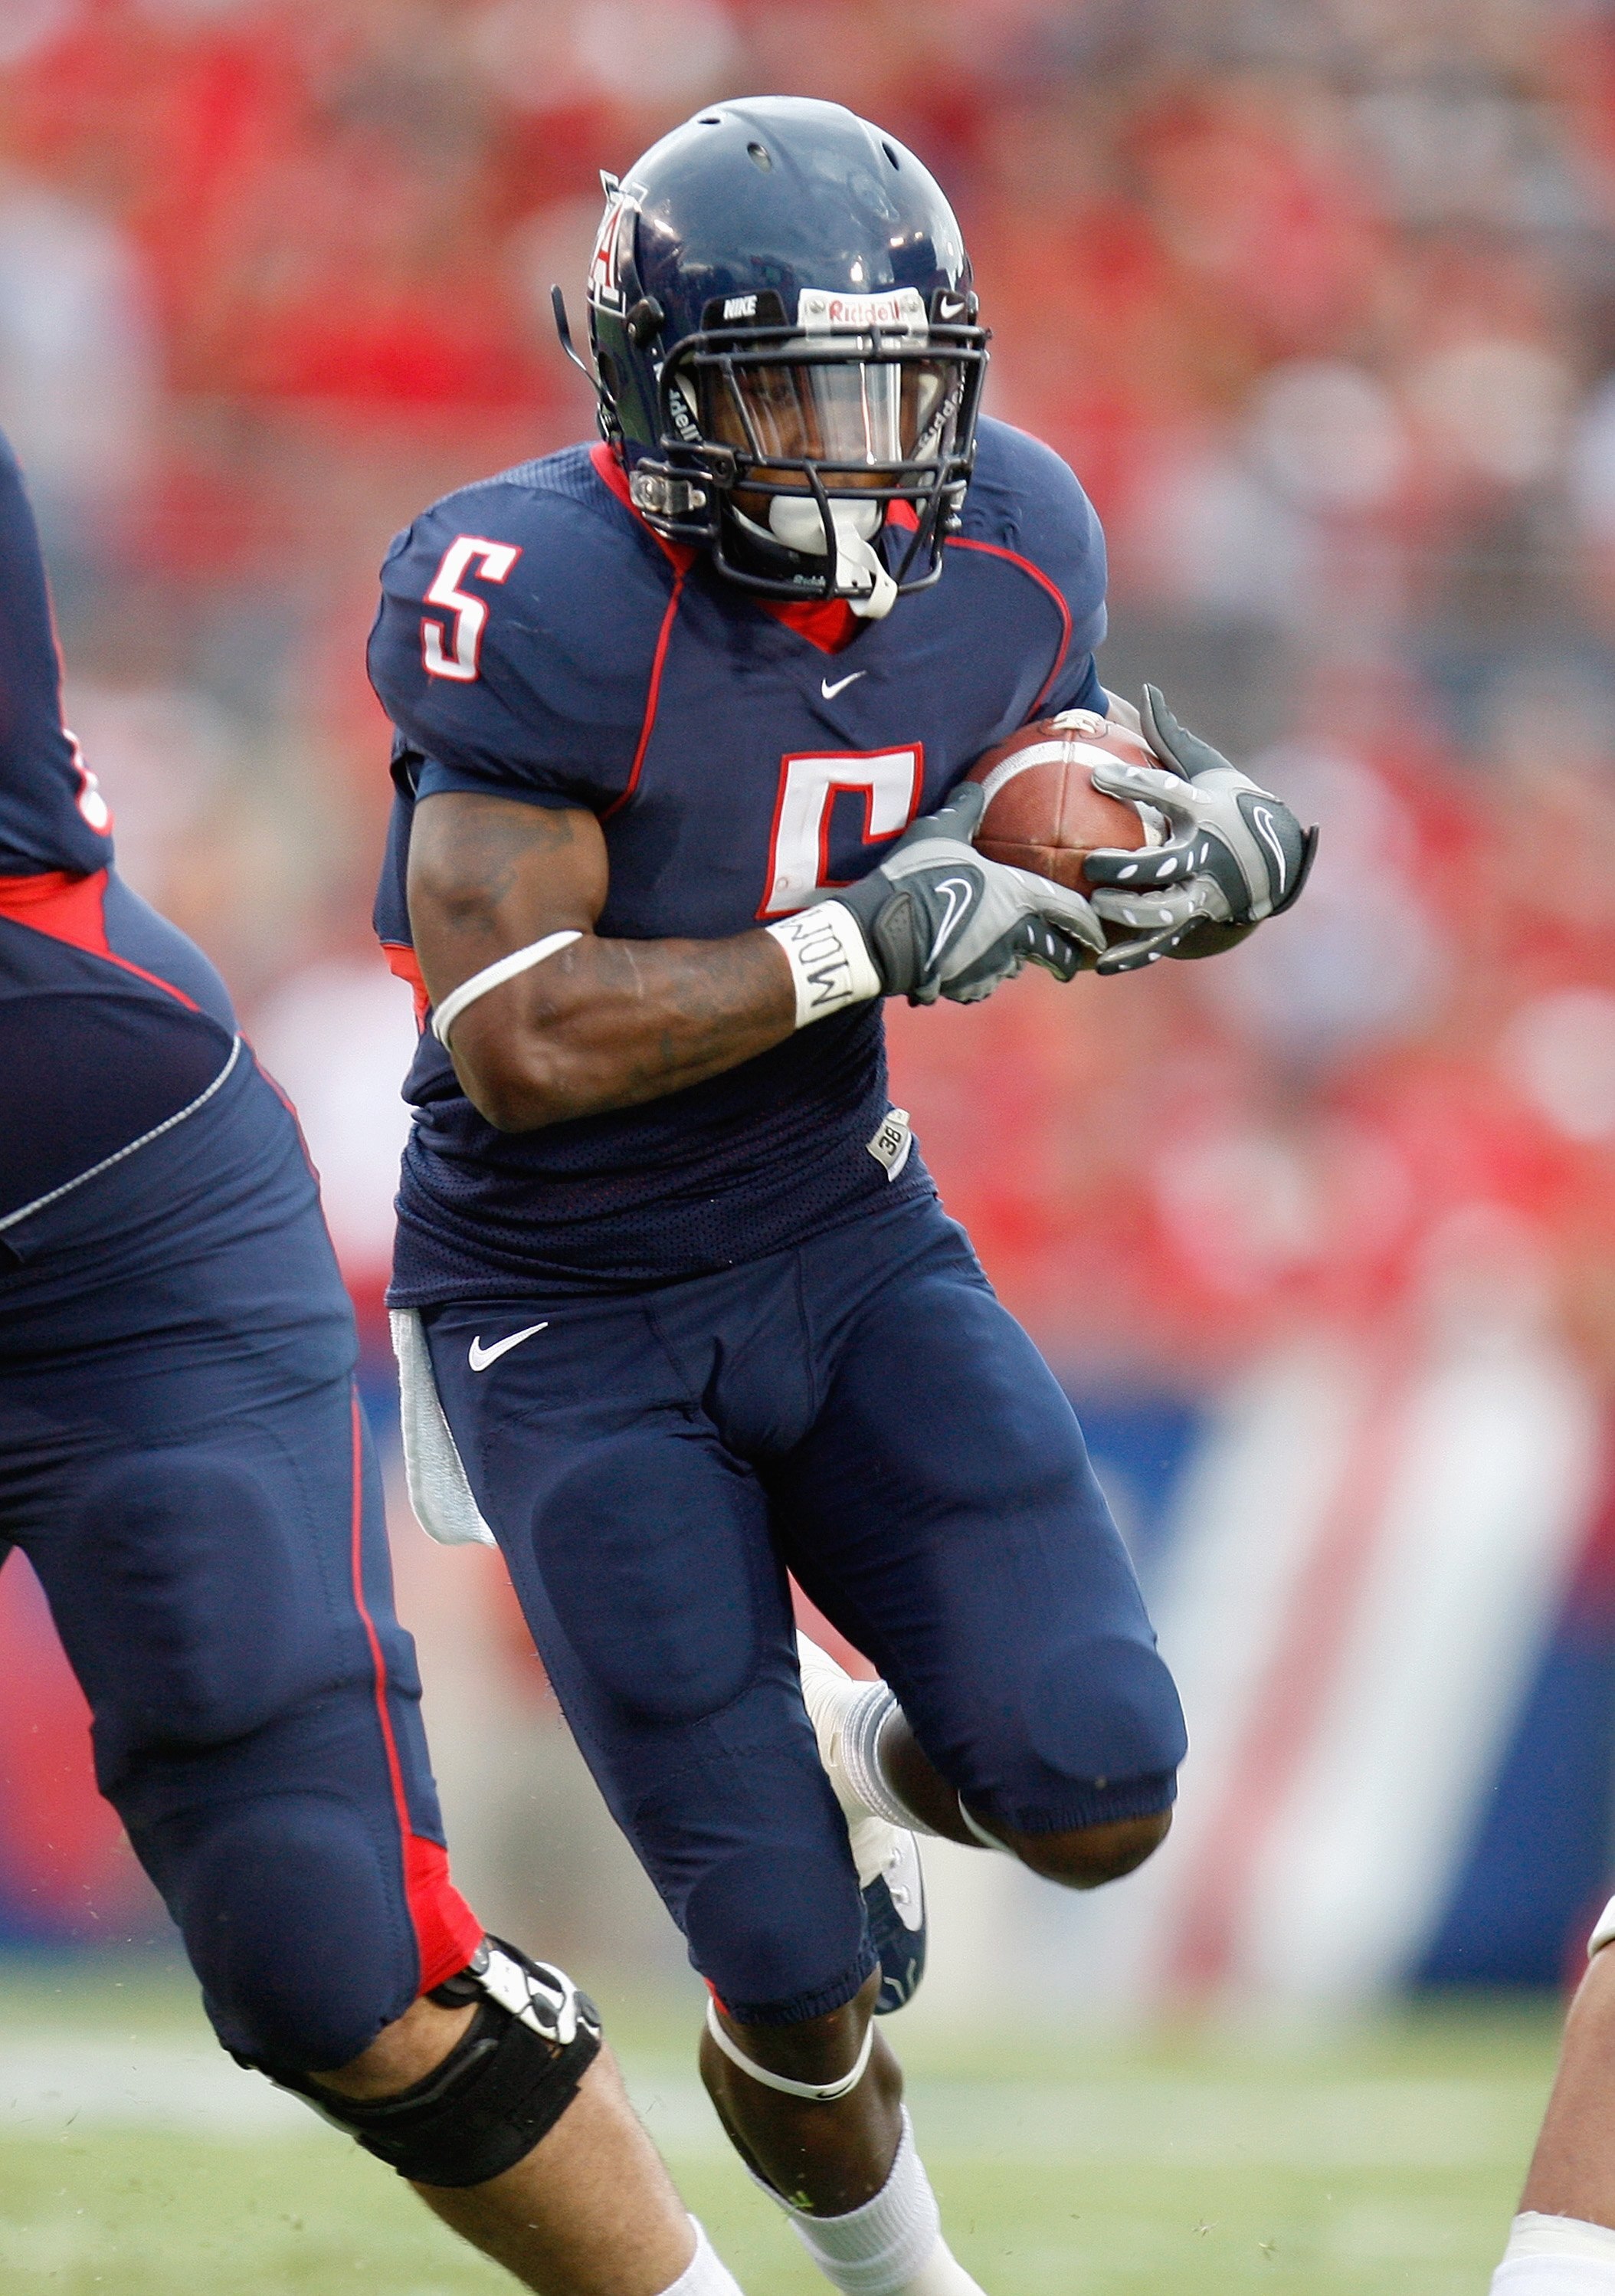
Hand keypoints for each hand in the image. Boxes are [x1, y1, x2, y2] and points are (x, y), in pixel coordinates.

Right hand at [827, 781, 1104, 1004]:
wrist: (882, 933)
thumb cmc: (916, 878)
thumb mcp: (939, 833)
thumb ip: (963, 810)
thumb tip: (974, 786)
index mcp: (1018, 898)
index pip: (1070, 912)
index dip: (1089, 924)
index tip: (1100, 934)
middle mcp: (1014, 938)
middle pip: (1052, 953)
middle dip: (1064, 958)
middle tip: (1067, 960)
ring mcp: (991, 967)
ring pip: (1013, 968)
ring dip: (1013, 962)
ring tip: (1002, 955)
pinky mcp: (964, 988)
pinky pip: (979, 984)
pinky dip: (977, 976)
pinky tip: (961, 966)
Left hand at [1081, 686, 1317, 974]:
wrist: (1280, 857)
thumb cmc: (1229, 803)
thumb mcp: (1208, 767)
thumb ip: (1171, 736)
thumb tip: (1146, 691)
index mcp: (1203, 811)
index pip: (1166, 793)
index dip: (1133, 784)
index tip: (1097, 776)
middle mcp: (1205, 855)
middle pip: (1164, 864)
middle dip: (1128, 866)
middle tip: (1092, 863)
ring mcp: (1204, 892)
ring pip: (1166, 911)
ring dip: (1132, 913)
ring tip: (1099, 908)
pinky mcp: (1197, 920)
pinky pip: (1162, 942)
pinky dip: (1135, 955)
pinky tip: (1100, 963)